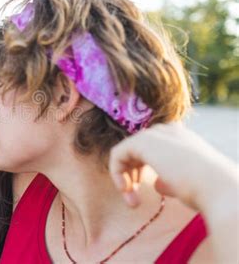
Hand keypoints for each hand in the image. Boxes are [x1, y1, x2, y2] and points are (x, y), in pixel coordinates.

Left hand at [108, 122, 235, 209]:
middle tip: (133, 201)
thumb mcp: (184, 184)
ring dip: (123, 178)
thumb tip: (157, 184)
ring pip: (125, 152)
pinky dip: (116, 172)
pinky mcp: (143, 140)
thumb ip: (168, 180)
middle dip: (131, 176)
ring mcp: (156, 133)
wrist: (216, 187)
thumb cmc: (206, 190)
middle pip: (136, 150)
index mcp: (181, 138)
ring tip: (131, 200)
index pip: (151, 149)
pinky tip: (125, 189)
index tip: (140, 195)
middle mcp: (168, 131)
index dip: (140, 172)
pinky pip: (117, 154)